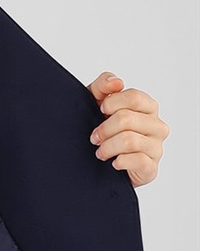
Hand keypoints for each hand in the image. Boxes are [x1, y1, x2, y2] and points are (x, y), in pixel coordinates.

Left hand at [86, 72, 168, 187]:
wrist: (100, 162)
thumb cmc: (102, 128)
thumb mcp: (97, 103)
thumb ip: (103, 86)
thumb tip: (117, 82)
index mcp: (148, 107)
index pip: (134, 97)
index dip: (111, 103)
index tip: (100, 110)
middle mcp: (156, 126)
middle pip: (127, 119)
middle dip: (104, 128)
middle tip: (94, 137)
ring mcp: (156, 147)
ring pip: (130, 140)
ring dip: (108, 146)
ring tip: (100, 151)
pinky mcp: (151, 168)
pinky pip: (137, 161)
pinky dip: (120, 161)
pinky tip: (113, 162)